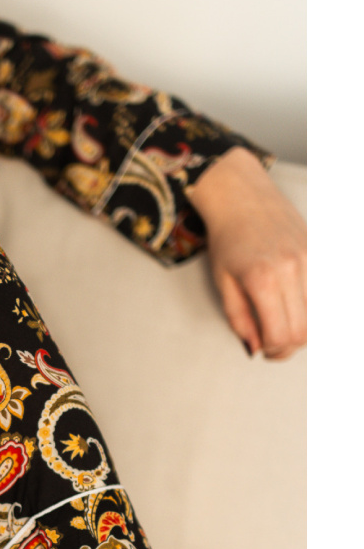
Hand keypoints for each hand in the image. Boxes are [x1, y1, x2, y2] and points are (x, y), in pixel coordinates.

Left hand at [185, 147, 306, 360]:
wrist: (241, 197)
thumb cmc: (227, 238)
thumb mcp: (223, 284)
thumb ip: (240, 319)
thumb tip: (256, 348)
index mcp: (263, 280)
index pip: (282, 335)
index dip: (274, 351)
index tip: (265, 351)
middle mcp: (292, 269)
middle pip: (305, 330)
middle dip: (289, 345)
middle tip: (274, 344)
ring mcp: (310, 259)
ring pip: (319, 314)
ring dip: (303, 328)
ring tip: (284, 324)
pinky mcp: (319, 251)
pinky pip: (324, 292)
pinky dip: (313, 306)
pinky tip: (296, 305)